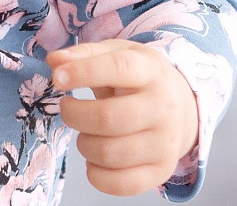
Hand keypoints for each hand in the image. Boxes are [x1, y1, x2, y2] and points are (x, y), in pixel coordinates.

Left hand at [47, 39, 198, 196]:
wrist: (181, 105)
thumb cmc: (137, 76)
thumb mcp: (115, 53)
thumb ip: (83, 54)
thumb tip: (54, 62)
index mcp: (149, 70)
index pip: (118, 68)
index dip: (84, 73)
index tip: (57, 79)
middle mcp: (162, 107)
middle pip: (108, 118)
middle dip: (74, 115)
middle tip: (67, 108)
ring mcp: (165, 142)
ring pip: (110, 153)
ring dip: (83, 145)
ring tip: (84, 133)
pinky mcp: (162, 171)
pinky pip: (121, 184)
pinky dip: (96, 175)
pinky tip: (94, 159)